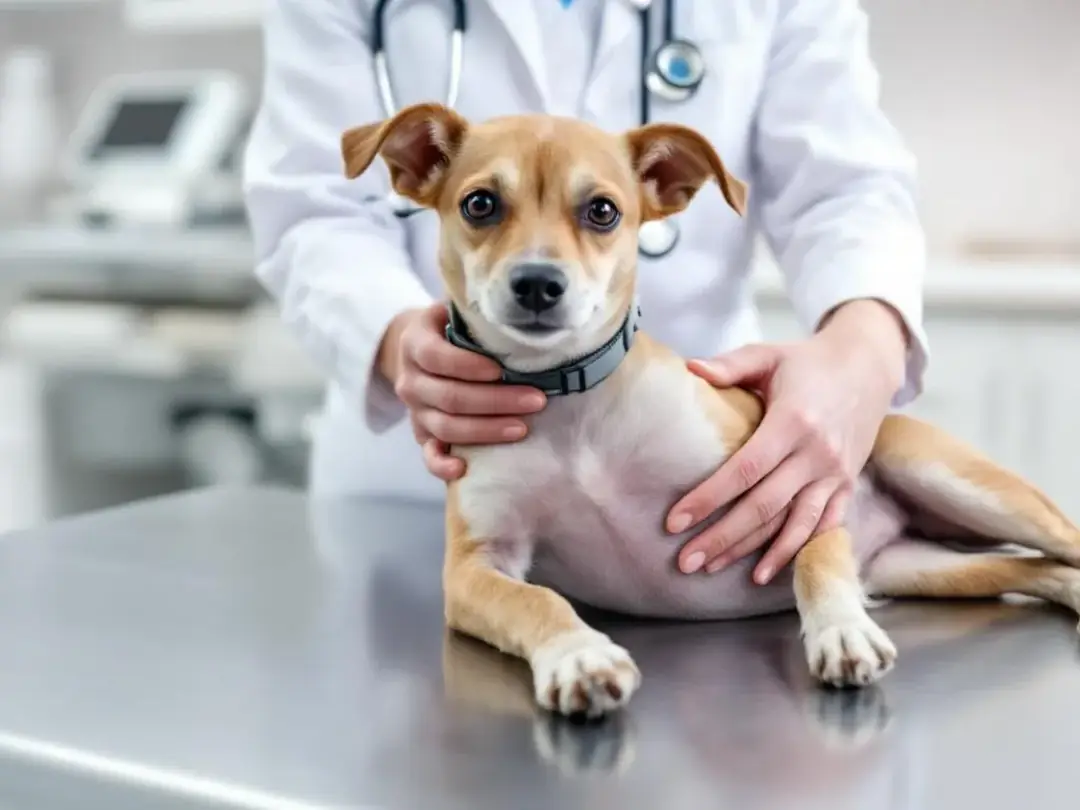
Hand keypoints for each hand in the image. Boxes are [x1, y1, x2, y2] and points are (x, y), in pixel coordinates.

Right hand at [378, 302, 546, 479]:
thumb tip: (523, 309)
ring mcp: (415, 410)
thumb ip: (478, 312)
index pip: (436, 357)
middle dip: (496, 401)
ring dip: (487, 430)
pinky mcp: (422, 434)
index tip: (501, 370)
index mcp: (415, 343)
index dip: (467, 366)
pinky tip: (463, 469)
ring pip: (447, 427)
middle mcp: (410, 379)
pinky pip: (428, 455)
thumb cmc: (452, 328)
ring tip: (523, 428)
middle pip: (450, 397)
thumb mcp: (456, 310)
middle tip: (536, 400)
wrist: (420, 351)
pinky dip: (442, 465)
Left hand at [666, 300, 908, 583]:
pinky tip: (766, 573)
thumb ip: (729, 365)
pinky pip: (822, 526)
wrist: (868, 366)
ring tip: (714, 569)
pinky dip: (795, 551)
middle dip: (722, 537)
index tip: (675, 521)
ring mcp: (835, 473)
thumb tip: (689, 368)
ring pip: (791, 524)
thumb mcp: (768, 354)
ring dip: (753, 552)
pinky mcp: (846, 485)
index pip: (744, 470)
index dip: (709, 498)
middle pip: (763, 506)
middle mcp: (817, 453)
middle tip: (685, 560)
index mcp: (793, 421)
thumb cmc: (807, 361)